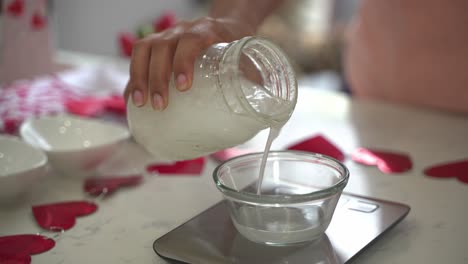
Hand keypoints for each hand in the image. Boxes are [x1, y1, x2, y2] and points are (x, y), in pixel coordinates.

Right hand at [124, 17, 253, 110]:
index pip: (191, 41)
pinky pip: (138, 57)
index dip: (183, 62)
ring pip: (144, 49)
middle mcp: (183, 30)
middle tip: (160, 105)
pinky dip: (133, 77)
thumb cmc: (238, 46)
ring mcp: (167, 35)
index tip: (183, 87)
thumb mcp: (248, 58)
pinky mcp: (157, 45)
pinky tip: (133, 98)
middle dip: (157, 77)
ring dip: (139, 77)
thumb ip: (253, 80)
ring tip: (140, 104)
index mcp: (208, 31)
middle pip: (161, 48)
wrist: (228, 27)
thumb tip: (261, 110)